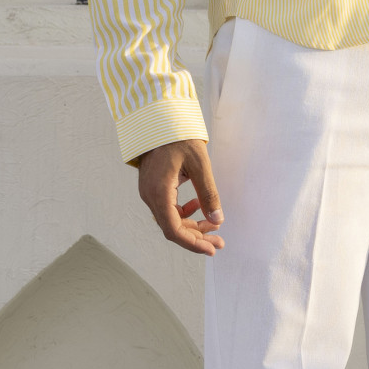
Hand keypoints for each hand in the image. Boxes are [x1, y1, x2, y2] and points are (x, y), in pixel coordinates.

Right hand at [136, 138, 224, 255]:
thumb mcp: (200, 164)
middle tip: (219, 240)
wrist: (158, 119)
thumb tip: (217, 220)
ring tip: (213, 224)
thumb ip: (209, 193)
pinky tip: (197, 205)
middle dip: (196, 237)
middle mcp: (150, 196)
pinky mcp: (152, 187)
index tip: (212, 249)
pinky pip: (167, 208)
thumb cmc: (179, 137)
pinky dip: (183, 212)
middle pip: (172, 228)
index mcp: (159, 192)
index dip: (193, 244)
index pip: (174, 230)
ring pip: (170, 219)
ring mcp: (148, 192)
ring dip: (191, 225)